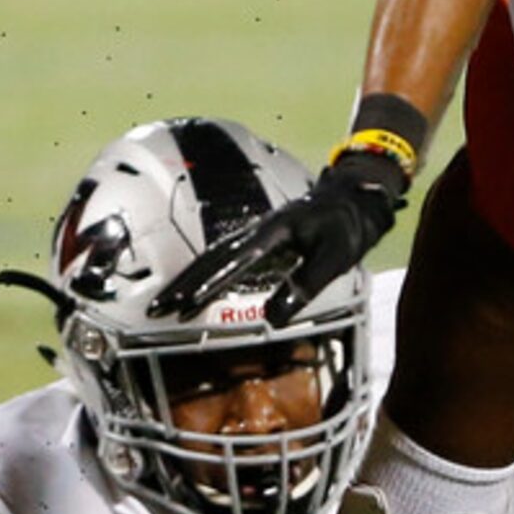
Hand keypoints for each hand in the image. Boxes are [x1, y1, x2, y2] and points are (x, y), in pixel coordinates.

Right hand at [156, 145, 408, 324]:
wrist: (356, 195)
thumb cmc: (348, 226)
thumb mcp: (335, 257)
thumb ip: (304, 284)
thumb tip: (272, 318)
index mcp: (272, 234)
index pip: (231, 263)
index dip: (206, 286)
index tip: (183, 305)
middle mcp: (257, 231)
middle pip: (211, 258)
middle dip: (182, 284)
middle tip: (158, 309)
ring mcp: (257, 234)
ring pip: (214, 257)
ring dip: (189, 280)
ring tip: (167, 304)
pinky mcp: (261, 240)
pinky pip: (225, 257)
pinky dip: (206, 274)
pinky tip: (197, 289)